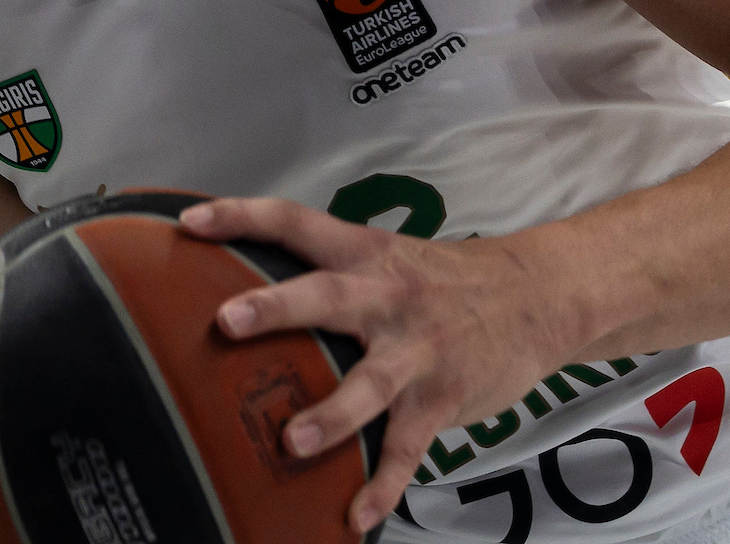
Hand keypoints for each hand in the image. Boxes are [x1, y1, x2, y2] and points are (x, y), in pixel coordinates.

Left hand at [181, 197, 590, 537]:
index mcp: (365, 254)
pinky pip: (409, 447)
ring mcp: (418, 350)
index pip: (296, 222)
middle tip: (226, 320)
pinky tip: (356, 516)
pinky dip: (384, 484)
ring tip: (291, 440)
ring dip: (332, 413)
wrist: (538, 295)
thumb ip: (329, 270)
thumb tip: (248, 284)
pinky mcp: (444, 397)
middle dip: (277, 307)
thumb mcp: (387, 255)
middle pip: (327, 296)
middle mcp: (387, 297)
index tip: (190, 223)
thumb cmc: (446, 280)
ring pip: (371, 382)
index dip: (243, 216)